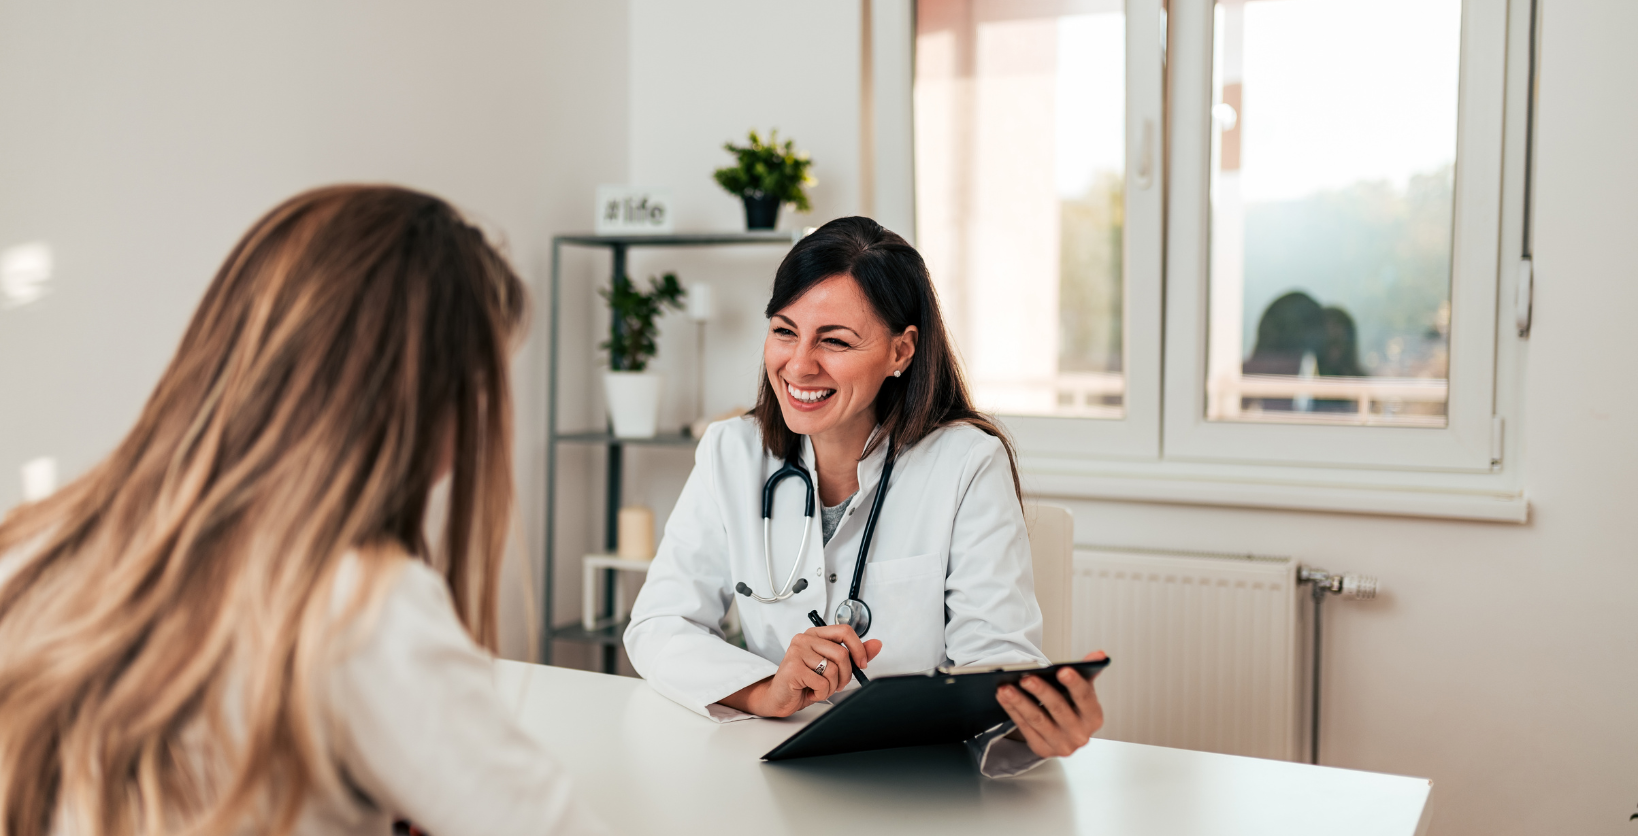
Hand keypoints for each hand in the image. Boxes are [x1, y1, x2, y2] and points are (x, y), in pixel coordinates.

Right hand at [719, 625, 882, 717]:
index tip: (862, 663)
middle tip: (838, 684)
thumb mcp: (832, 667)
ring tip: (819, 688)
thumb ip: (853, 654)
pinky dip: (821, 693)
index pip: (844, 631)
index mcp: (815, 634)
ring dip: (831, 686)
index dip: (858, 648)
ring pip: (833, 670)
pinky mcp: (793, 668)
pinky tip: (810, 692)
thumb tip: (876, 644)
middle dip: (846, 675)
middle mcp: (804, 639)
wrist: (779, 698)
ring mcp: (797, 652)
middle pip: (841, 654)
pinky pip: (822, 683)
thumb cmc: (804, 681)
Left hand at [995, 650, 1106, 758]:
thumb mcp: (1083, 690)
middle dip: (1041, 692)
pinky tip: (1003, 697)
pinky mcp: (1042, 749)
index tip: (1063, 670)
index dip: (1074, 684)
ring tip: (1006, 687)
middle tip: (1026, 678)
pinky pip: (1024, 728)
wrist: (1065, 734)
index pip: (1085, 698)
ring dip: (1020, 702)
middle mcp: (1079, 734)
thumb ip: (1088, 670)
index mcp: (1093, 717)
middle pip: (1058, 709)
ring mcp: (1060, 744)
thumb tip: (1098, 655)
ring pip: (1037, 720)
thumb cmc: (1073, 707)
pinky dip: (1012, 710)